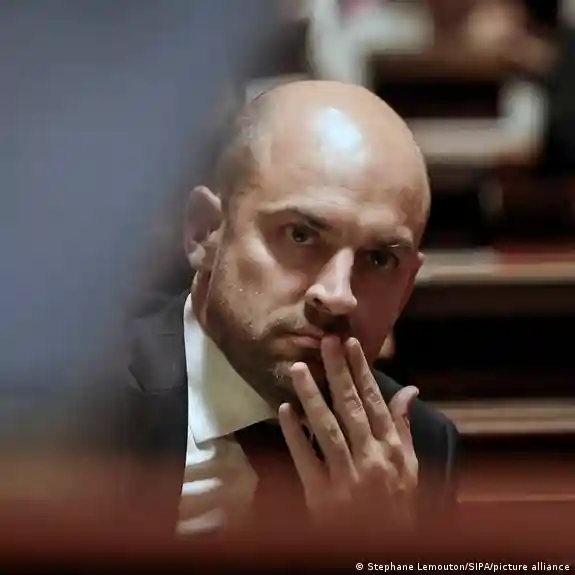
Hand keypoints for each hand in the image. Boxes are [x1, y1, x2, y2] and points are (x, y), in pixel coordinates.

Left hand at [278, 336, 418, 528]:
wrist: (385, 554)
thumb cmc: (399, 505)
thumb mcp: (411, 467)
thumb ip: (404, 427)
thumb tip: (410, 390)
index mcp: (393, 449)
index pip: (375, 402)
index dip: (362, 371)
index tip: (349, 343)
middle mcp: (371, 458)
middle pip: (351, 407)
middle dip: (338, 372)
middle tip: (324, 342)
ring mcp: (346, 476)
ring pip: (327, 428)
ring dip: (312, 396)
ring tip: (299, 368)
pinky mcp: (322, 495)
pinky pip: (306, 459)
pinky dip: (294, 434)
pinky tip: (284, 410)